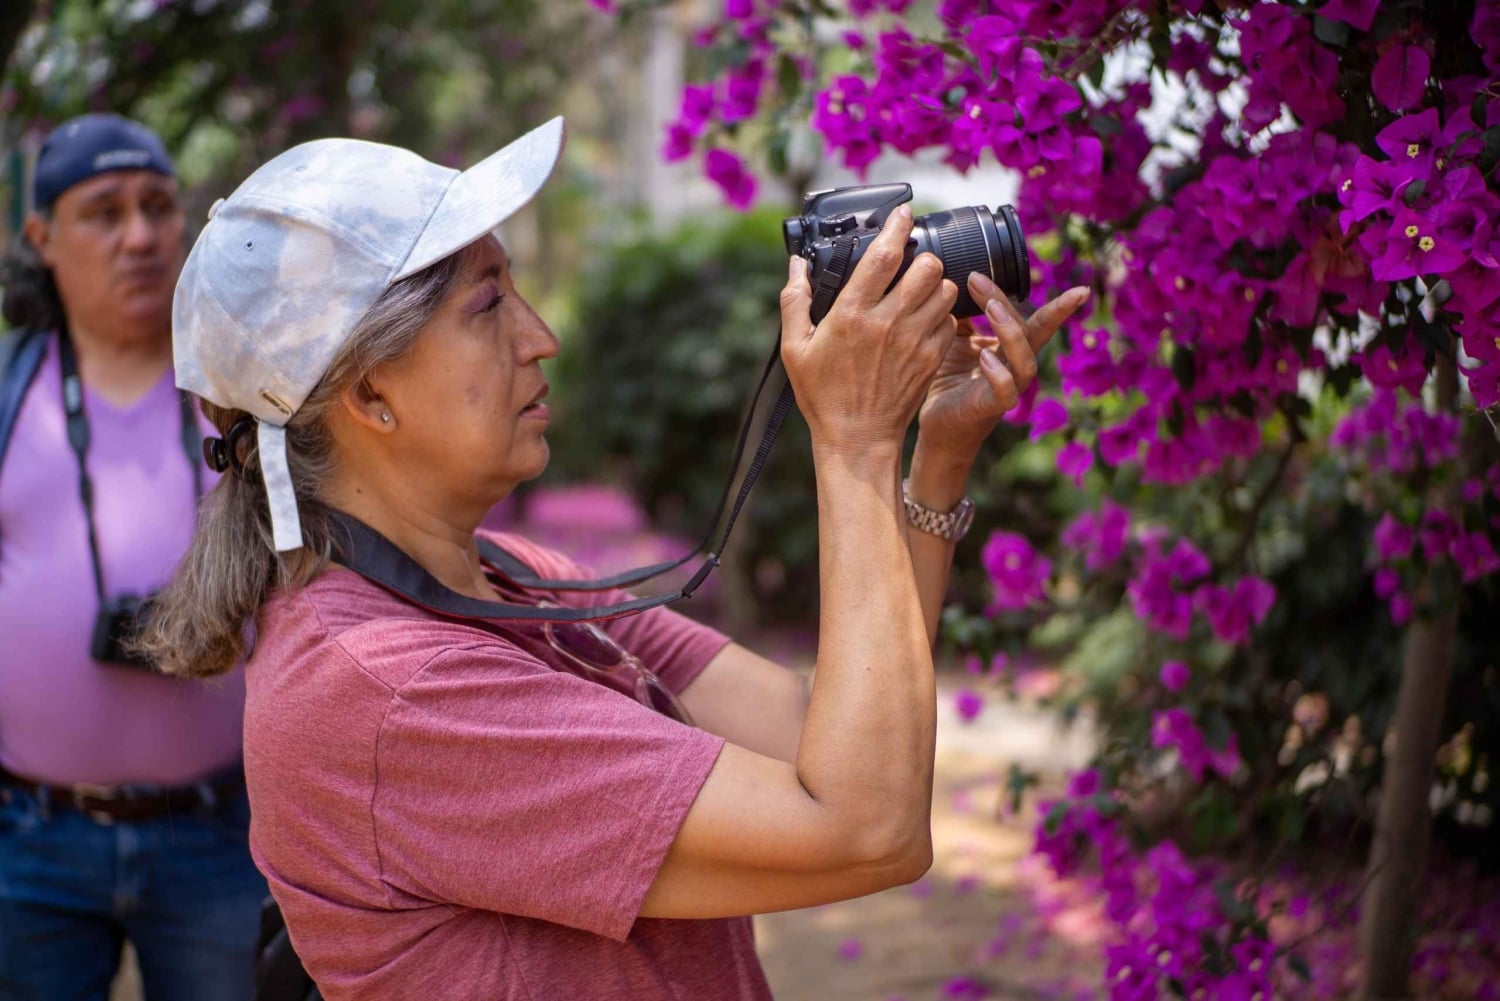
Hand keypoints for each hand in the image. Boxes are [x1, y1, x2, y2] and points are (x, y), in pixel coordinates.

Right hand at [779, 205, 957, 455]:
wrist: (857, 438)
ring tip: (920, 292)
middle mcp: (888, 322)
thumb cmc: (823, 395)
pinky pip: (950, 322)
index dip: (898, 226)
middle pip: (927, 267)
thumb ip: (794, 301)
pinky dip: (942, 315)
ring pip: (945, 291)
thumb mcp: (795, 348)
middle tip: (911, 263)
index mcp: (852, 314)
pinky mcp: (930, 360)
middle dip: (922, 257)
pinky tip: (925, 321)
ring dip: (936, 285)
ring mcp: (914, 341)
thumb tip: (796, 265)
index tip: (903, 213)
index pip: (884, 255)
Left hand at [916, 274, 1089, 462]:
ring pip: (1025, 362)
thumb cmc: (950, 379)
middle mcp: (1015, 367)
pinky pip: (1006, 393)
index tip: (1080, 289)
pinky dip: (999, 374)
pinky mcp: (989, 408)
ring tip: (991, 309)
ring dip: (1010, 332)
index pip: (1037, 322)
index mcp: (1010, 349)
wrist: (938, 424)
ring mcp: (1007, 389)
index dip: (1059, 307)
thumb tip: (960, 279)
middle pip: (1031, 333)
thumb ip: (964, 314)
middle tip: (980, 280)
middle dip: (1012, 304)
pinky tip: (985, 357)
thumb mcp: (955, 340)